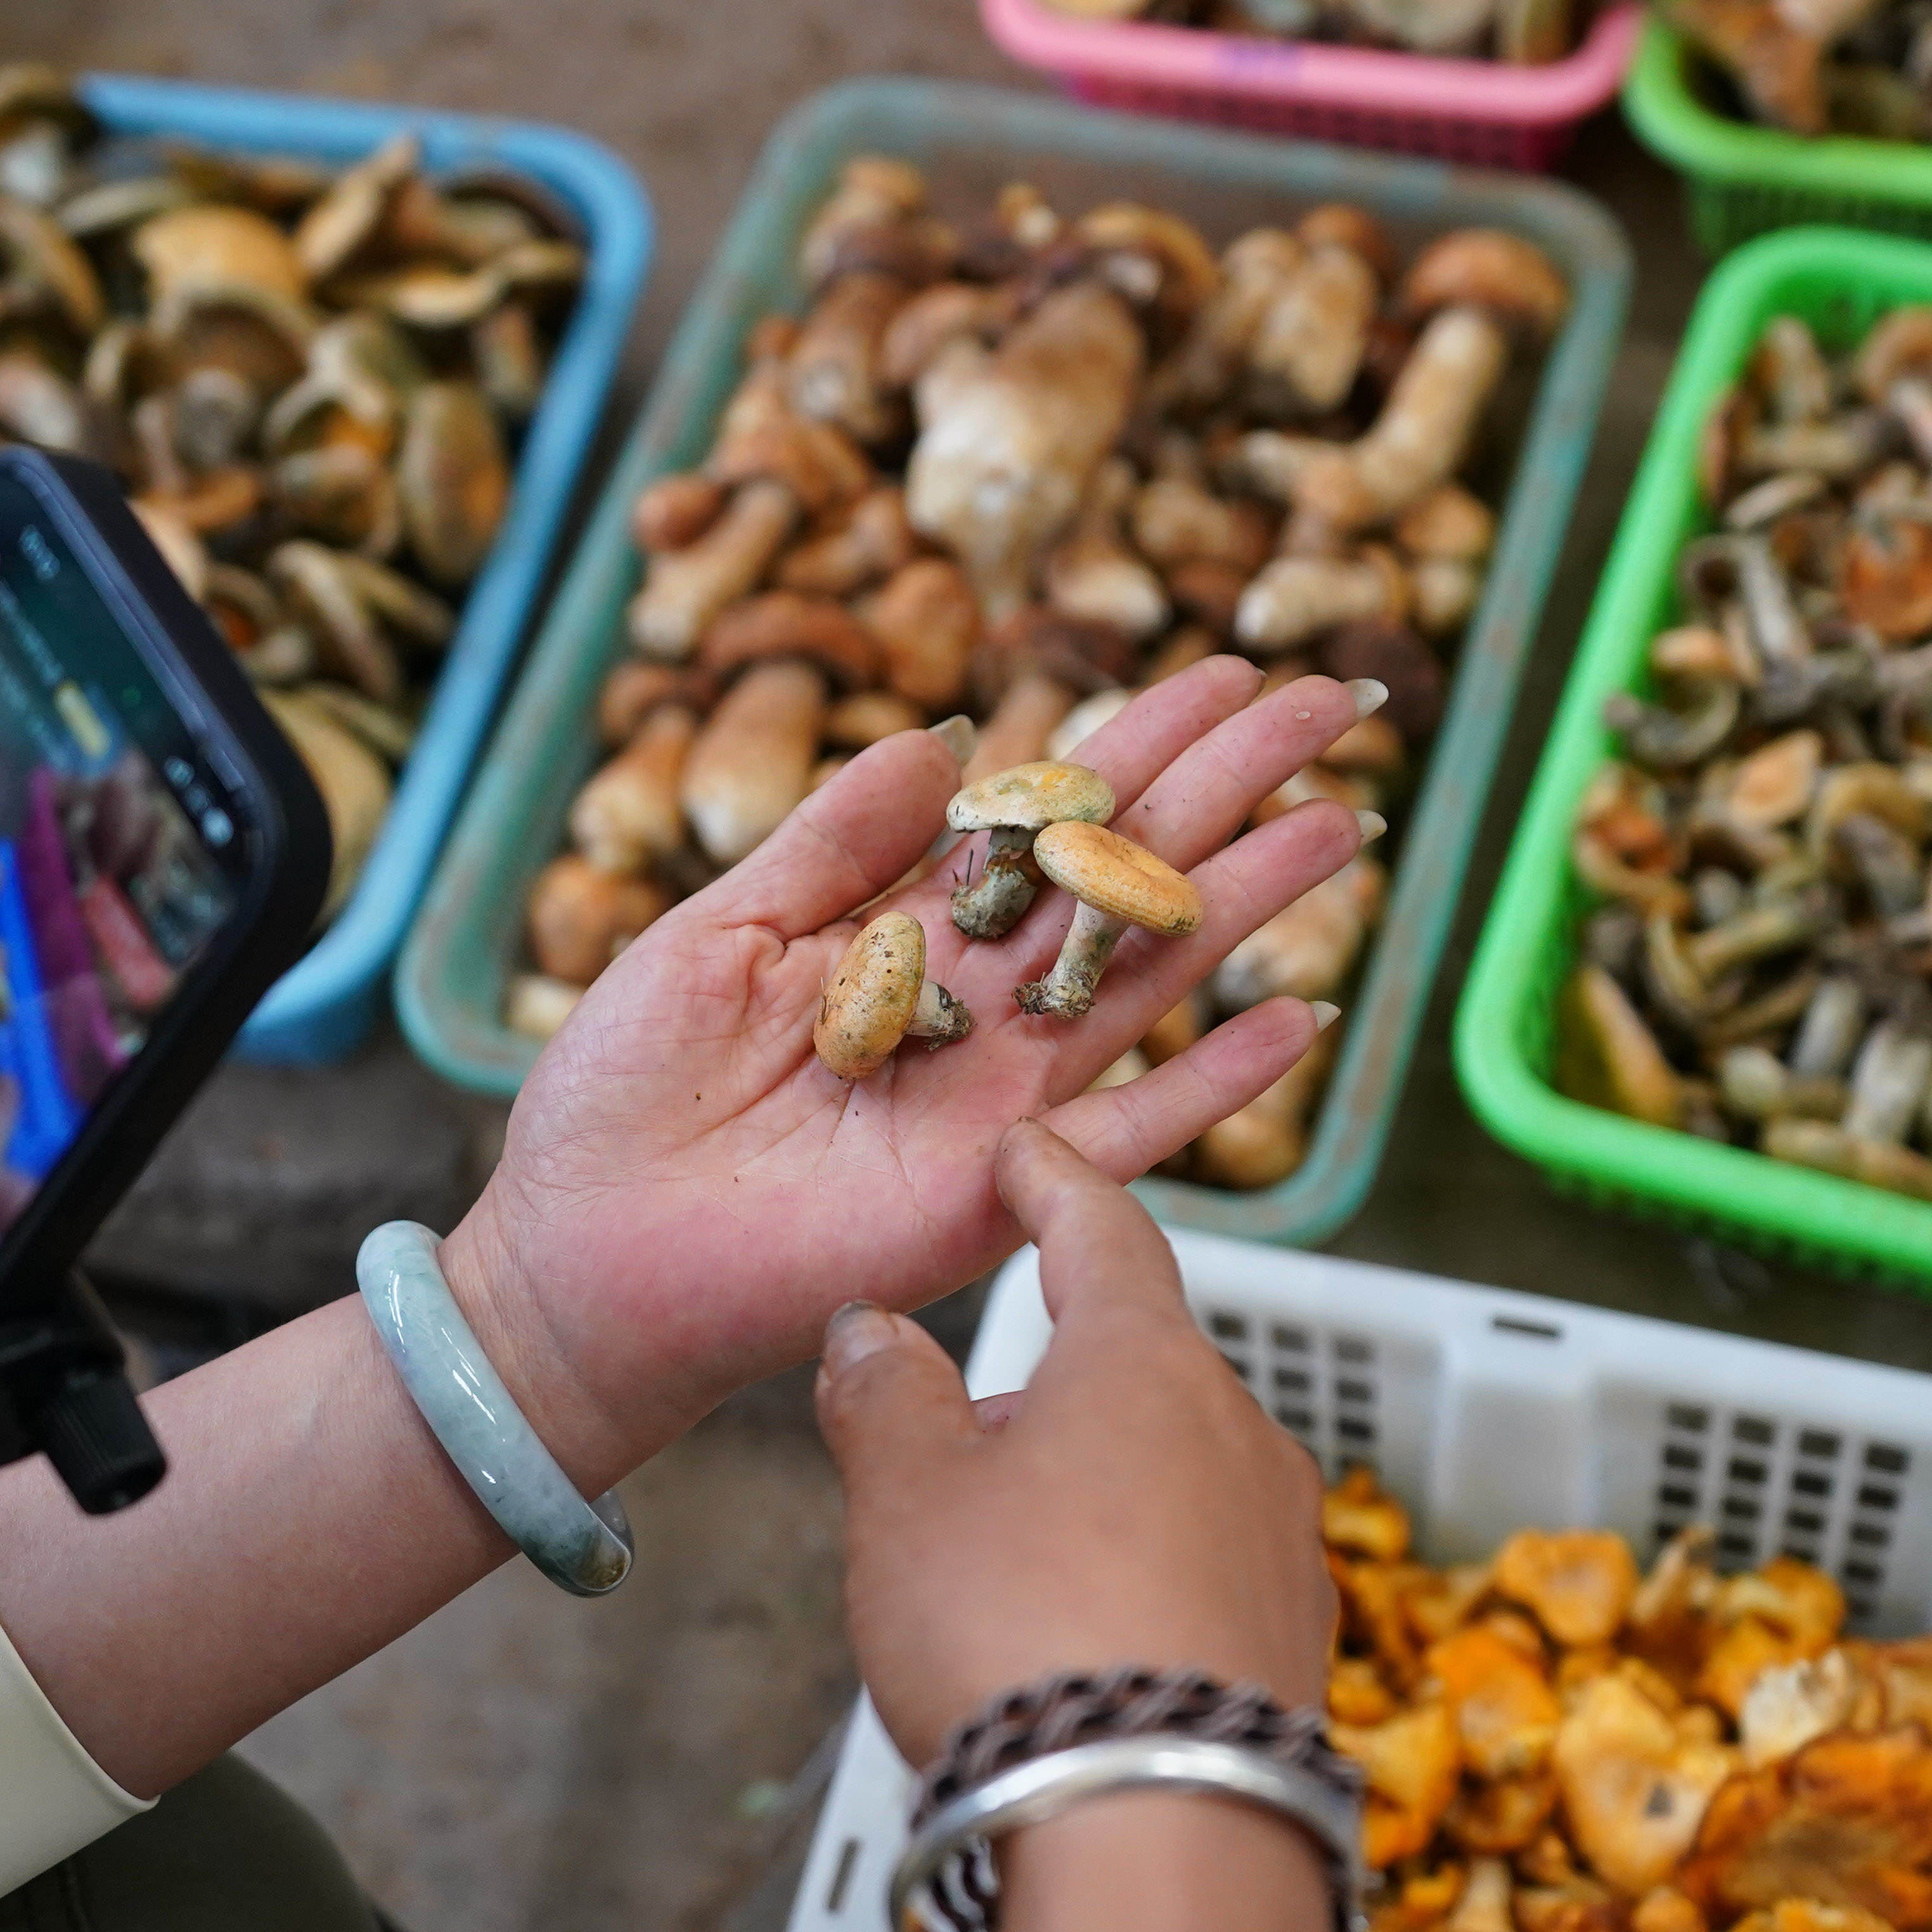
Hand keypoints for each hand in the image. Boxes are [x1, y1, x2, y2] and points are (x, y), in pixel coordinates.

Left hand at [457, 657, 1371, 1496]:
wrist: (584, 1258)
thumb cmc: (624, 1100)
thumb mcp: (715, 932)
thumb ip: (832, 842)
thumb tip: (942, 738)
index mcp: (908, 931)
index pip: (1048, 817)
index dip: (1138, 743)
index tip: (1222, 673)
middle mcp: (978, 1005)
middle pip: (1127, 876)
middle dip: (1229, 789)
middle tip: (1327, 706)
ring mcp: (1003, 1098)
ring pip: (1154, 978)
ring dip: (1253, 901)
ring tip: (1346, 823)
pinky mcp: (1002, 1189)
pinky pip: (1137, 1134)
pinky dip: (1222, 1082)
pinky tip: (1302, 1018)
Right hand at [827, 1123, 1338, 1931]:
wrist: (1162, 1841)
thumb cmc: (1020, 1639)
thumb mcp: (906, 1498)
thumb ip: (886, 1397)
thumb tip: (875, 1334)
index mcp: (1148, 1363)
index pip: (1105, 1232)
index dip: (1054, 1185)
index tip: (1027, 1155)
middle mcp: (1242, 1437)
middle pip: (1141, 1370)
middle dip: (1054, 1385)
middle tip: (962, 1435)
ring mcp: (1287, 1545)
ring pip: (1176, 1478)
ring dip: (1093, 1494)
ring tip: (1001, 1566)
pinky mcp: (1299, 1648)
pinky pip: (1204, 1577)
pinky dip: (1137, 1582)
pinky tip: (1077, 1648)